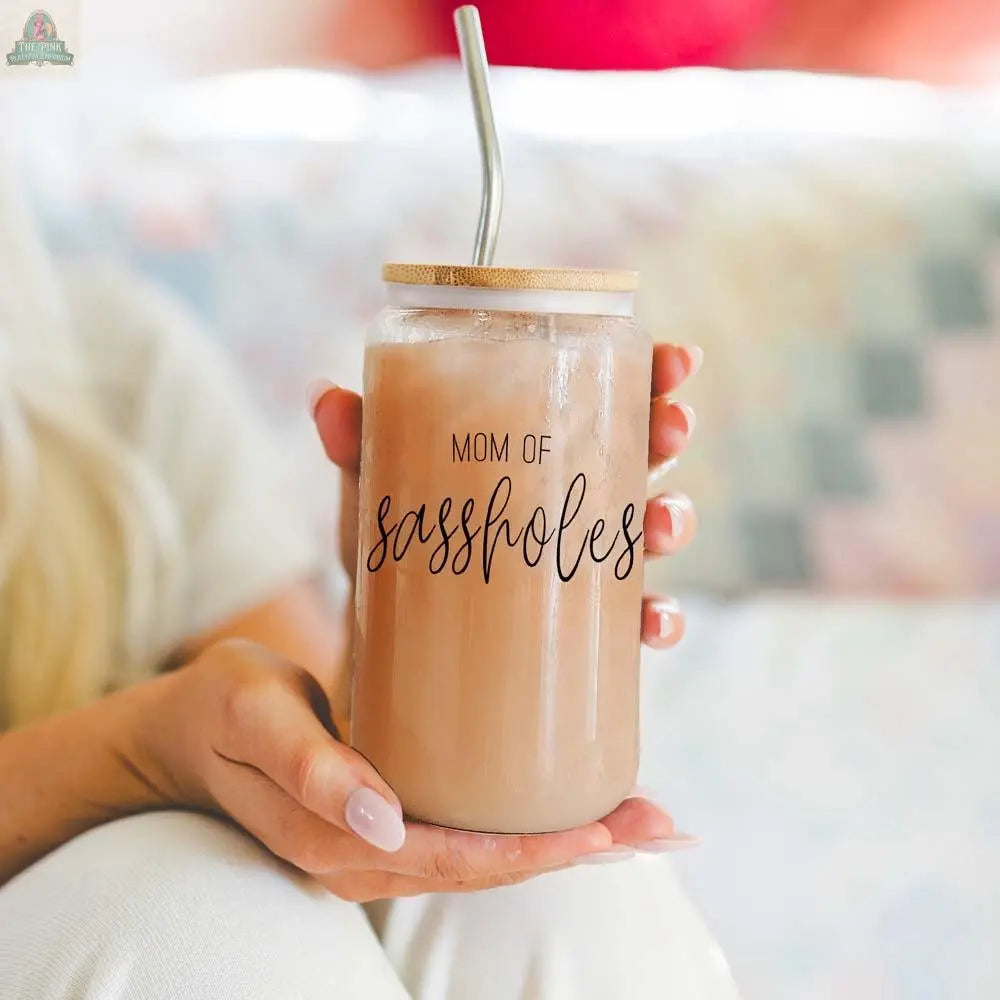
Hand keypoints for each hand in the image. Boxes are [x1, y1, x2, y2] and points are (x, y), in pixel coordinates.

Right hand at [135, 639, 646, 901]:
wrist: (191, 729)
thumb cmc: (225, 710)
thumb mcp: (255, 718)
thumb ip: (310, 768)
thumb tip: (382, 820)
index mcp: (340, 843)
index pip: (458, 861)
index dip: (539, 851)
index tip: (610, 831)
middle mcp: (370, 858)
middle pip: (491, 868)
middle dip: (578, 850)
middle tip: (660, 822)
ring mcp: (382, 845)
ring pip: (488, 858)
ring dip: (565, 842)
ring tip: (639, 818)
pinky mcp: (390, 817)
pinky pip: (469, 834)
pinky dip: (527, 827)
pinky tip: (569, 807)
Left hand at [307, 342, 702, 864]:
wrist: (388, 636)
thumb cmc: (399, 543)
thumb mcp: (377, 489)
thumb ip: (357, 445)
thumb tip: (325, 397)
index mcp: (540, 445)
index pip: (606, 395)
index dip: (650, 373)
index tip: (676, 359)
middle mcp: (574, 495)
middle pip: (642, 453)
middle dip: (668, 434)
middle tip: (671, 425)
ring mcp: (582, 558)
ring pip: (649, 529)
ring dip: (670, 520)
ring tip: (658, 524)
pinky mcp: (579, 623)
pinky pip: (634, 619)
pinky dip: (655, 620)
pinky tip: (651, 622)